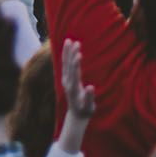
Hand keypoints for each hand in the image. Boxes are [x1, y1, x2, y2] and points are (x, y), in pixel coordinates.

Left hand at [56, 39, 95, 153]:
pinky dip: (66, 56)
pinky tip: (67, 48)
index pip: (74, 73)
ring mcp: (65, 80)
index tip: (78, 53)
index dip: (76, 63)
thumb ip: (89, 97)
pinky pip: (65, 65)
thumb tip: (90, 87)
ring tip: (69, 40)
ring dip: (67, 52)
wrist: (76, 115)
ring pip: (65, 64)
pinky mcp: (66, 79)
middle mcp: (67, 82)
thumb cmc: (85, 111)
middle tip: (75, 42)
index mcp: (73, 88)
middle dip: (71, 54)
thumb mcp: (89, 107)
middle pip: (68, 66)